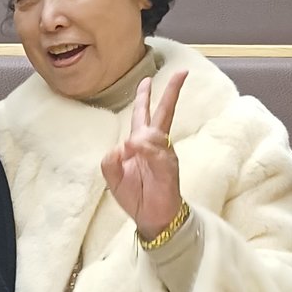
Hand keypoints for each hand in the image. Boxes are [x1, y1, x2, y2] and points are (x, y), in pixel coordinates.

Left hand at [100, 70, 185, 239]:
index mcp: (140, 144)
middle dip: (171, 93)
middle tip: (181, 73)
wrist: (152, 218)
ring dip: (143, 137)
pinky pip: (158, 154)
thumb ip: (110, 160)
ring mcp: (164, 156)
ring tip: (134, 147)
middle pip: (164, 114)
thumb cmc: (135, 196)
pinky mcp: (169, 169)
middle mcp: (155, 146)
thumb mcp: (112, 177)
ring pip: (156, 135)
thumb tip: (124, 145)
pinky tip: (139, 150)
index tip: (147, 79)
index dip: (145, 98)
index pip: (143, 115)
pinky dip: (148, 151)